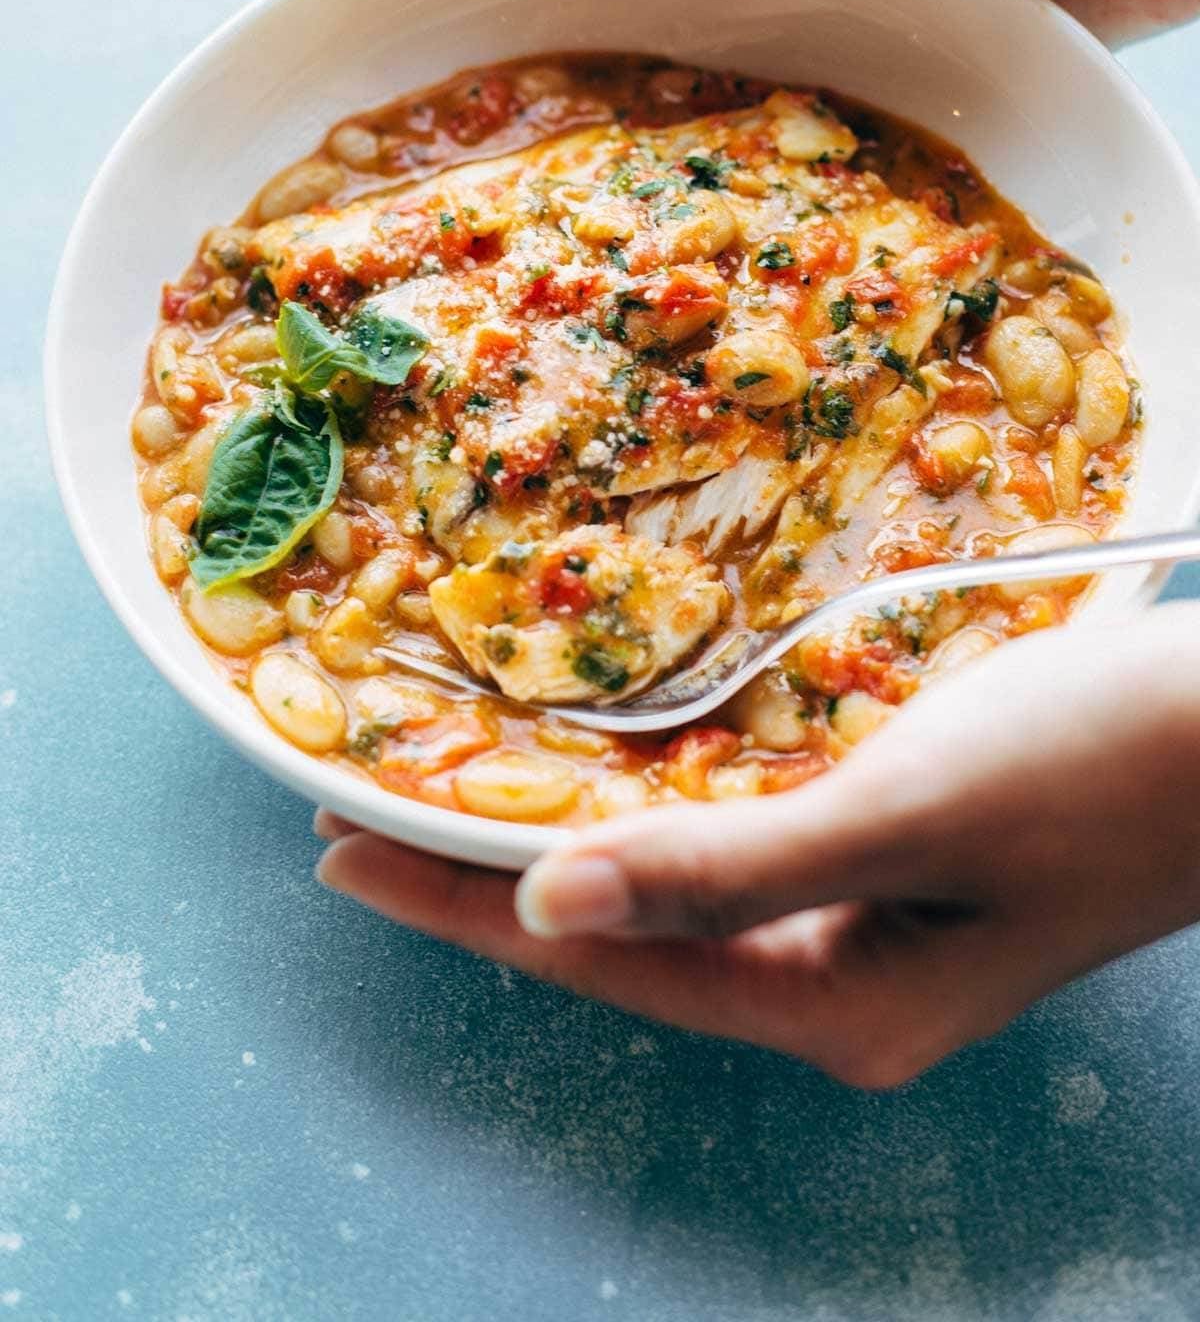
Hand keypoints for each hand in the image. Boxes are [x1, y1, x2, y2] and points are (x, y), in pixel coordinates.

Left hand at [316, 605, 1199, 1085]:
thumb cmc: (1097, 764)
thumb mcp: (906, 817)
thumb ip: (727, 870)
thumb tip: (545, 912)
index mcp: (836, 1007)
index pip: (601, 964)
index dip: (462, 908)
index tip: (342, 854)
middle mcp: (838, 990)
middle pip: (625, 941)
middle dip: (490, 884)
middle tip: (362, 820)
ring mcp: (866, 933)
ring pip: (674, 897)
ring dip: (565, 847)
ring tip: (449, 801)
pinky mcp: (890, 868)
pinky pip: (732, 856)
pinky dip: (652, 820)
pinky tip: (602, 787)